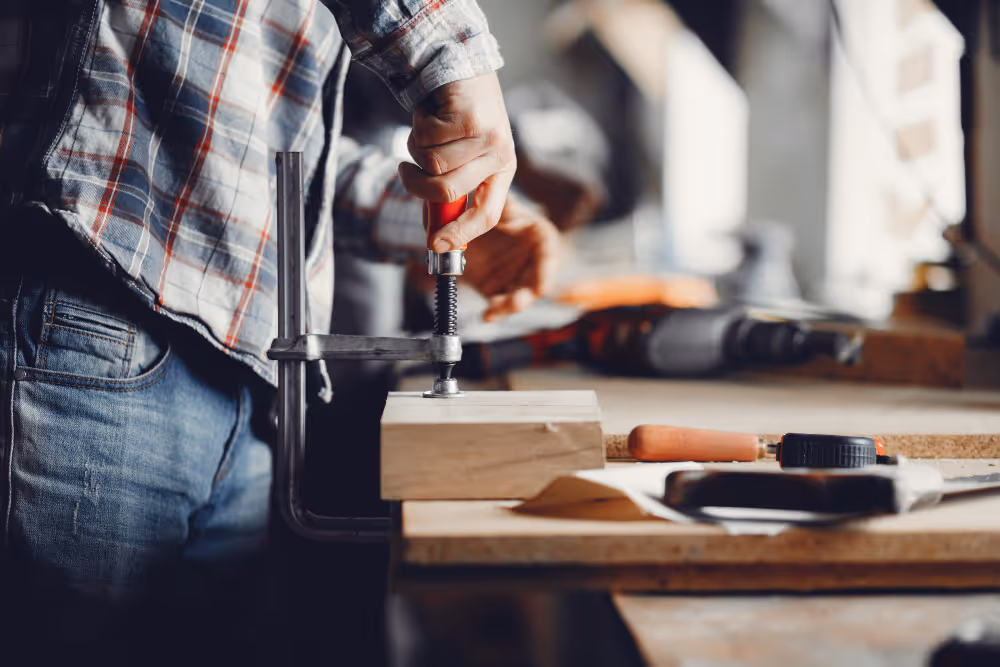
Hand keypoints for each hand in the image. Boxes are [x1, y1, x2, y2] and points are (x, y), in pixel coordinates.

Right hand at [400, 73, 516, 253]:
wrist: (459, 63)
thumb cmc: (457, 115)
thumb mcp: (461, 155)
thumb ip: (450, 190)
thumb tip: (433, 236)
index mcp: (503, 170)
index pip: (488, 214)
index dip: (460, 233)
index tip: (435, 245)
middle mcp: (500, 155)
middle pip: (448, 192)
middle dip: (417, 186)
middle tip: (406, 172)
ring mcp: (487, 136)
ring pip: (432, 164)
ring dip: (416, 149)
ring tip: (428, 130)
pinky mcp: (467, 117)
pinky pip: (425, 139)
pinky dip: (417, 128)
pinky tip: (431, 112)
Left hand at [463, 196, 560, 321]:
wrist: (467, 220)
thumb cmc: (492, 206)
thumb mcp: (497, 203)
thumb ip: (498, 206)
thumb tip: (494, 204)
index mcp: (539, 236)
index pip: (548, 253)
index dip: (546, 272)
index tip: (541, 287)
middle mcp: (531, 260)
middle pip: (535, 282)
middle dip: (526, 295)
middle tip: (517, 302)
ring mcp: (515, 277)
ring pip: (518, 297)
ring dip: (509, 306)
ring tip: (495, 311)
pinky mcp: (497, 289)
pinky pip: (498, 304)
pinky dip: (494, 311)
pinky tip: (486, 316)